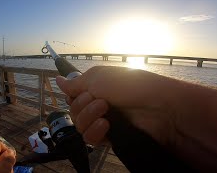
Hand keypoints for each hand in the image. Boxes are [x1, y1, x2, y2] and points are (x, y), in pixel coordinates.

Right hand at [56, 66, 178, 145]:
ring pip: (80, 126)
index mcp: (96, 88)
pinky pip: (91, 139)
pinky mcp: (111, 137)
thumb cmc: (130, 85)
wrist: (158, 107)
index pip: (73, 96)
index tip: (80, 92)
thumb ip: (75, 83)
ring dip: (89, 117)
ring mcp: (105, 121)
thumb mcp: (99, 77)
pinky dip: (95, 132)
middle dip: (83, 106)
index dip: (73, 96)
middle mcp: (98, 104)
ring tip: (106, 111)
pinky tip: (106, 125)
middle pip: (74, 111)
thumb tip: (58, 80)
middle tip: (100, 101)